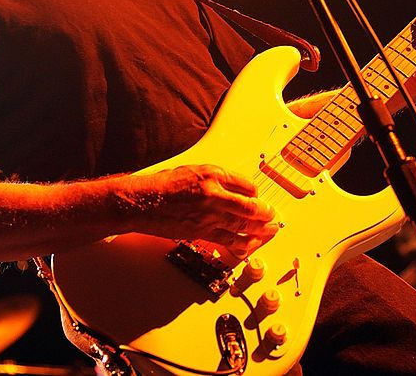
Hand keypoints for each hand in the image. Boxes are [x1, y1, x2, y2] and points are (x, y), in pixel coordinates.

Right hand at [118, 164, 279, 257]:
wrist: (143, 201)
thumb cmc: (163, 185)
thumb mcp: (193, 170)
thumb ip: (215, 179)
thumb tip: (233, 188)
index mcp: (213, 175)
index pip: (246, 185)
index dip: (255, 193)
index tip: (258, 198)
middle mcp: (214, 194)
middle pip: (249, 207)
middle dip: (265, 214)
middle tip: (273, 217)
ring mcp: (209, 215)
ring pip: (243, 225)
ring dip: (260, 230)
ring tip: (270, 231)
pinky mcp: (202, 231)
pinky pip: (228, 239)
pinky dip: (242, 243)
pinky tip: (250, 245)